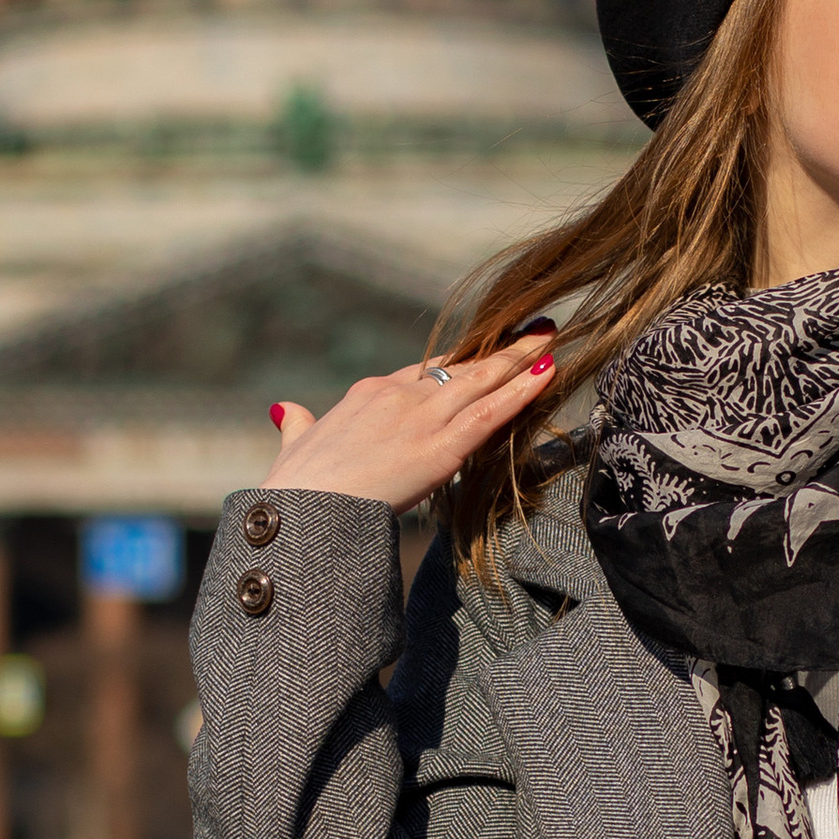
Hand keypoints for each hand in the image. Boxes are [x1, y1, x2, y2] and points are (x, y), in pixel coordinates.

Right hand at [262, 324, 555, 515]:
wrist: (304, 509)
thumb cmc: (296, 487)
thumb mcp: (295, 446)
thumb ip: (297, 425)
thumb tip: (287, 410)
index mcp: (369, 392)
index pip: (424, 369)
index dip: (459, 361)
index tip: (484, 351)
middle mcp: (399, 395)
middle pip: (460, 364)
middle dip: (500, 348)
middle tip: (533, 329)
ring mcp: (423, 418)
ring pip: (483, 379)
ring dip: (522, 358)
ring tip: (551, 338)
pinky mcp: (442, 448)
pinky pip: (492, 412)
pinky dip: (523, 390)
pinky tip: (549, 372)